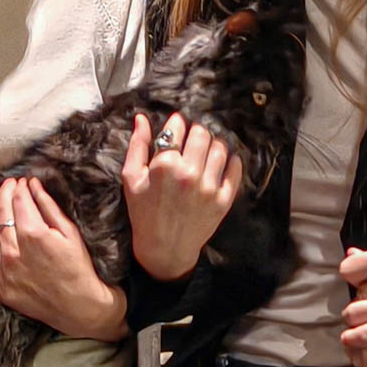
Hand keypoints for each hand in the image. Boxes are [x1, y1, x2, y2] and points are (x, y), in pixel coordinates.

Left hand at [0, 177, 126, 340]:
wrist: (77, 305)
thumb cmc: (77, 267)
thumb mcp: (69, 232)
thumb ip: (48, 207)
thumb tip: (33, 185)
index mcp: (33, 235)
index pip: (19, 202)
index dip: (19, 189)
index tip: (22, 182)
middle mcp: (13, 251)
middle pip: (0, 214)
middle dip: (3, 195)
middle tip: (7, 185)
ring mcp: (3, 270)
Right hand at [121, 112, 242, 280]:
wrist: (164, 249)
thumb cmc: (143, 213)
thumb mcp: (131, 178)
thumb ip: (137, 145)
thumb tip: (141, 117)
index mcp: (164, 166)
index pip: (177, 128)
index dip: (177, 123)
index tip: (177, 125)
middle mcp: (189, 174)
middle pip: (202, 133)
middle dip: (196, 130)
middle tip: (192, 137)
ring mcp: (208, 188)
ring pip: (220, 148)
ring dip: (213, 143)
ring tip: (206, 150)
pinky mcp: (223, 200)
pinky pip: (235, 169)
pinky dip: (232, 160)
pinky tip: (223, 161)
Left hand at [339, 246, 366, 366]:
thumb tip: (353, 252)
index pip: (349, 268)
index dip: (353, 281)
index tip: (361, 287)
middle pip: (351, 296)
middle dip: (357, 308)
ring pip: (352, 316)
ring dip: (355, 326)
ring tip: (359, 331)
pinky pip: (364, 335)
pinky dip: (356, 341)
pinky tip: (356, 342)